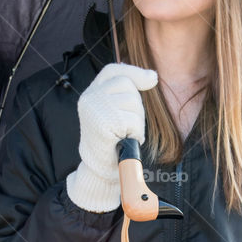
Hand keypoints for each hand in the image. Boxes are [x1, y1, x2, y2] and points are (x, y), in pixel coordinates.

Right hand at [66, 63, 158, 212]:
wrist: (98, 170)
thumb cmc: (111, 143)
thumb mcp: (115, 113)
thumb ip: (126, 93)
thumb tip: (152, 76)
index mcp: (90, 94)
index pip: (113, 70)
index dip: (134, 72)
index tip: (153, 79)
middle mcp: (89, 98)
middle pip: (127, 85)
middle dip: (136, 106)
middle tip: (127, 126)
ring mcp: (94, 110)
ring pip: (133, 103)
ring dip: (136, 122)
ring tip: (124, 134)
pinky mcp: (102, 123)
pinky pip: (132, 121)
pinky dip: (135, 133)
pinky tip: (123, 140)